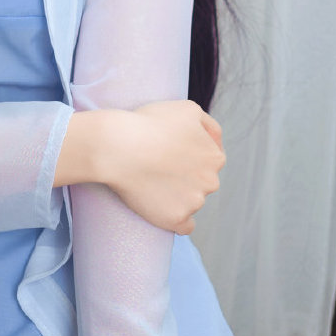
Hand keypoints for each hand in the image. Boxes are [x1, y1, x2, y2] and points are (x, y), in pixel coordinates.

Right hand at [108, 99, 223, 233]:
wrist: (118, 146)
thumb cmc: (149, 123)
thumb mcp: (188, 109)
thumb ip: (209, 125)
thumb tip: (217, 142)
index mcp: (215, 157)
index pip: (209, 161)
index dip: (189, 156)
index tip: (169, 153)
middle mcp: (211, 182)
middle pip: (202, 183)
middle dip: (186, 177)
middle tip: (158, 167)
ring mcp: (194, 202)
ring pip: (191, 202)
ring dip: (178, 196)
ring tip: (151, 183)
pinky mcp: (175, 219)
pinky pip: (184, 226)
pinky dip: (177, 220)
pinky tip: (164, 210)